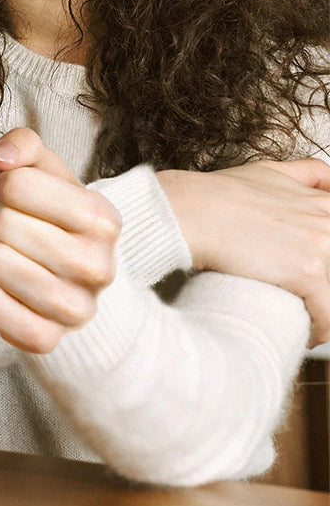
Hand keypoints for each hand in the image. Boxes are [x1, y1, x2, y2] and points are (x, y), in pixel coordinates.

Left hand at [0, 128, 120, 353]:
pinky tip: (0, 285)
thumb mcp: (49, 173)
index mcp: (101, 218)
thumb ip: (25, 145)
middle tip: (11, 230)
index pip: (15, 184)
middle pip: (0, 224)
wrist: (78, 281)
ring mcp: (74, 310)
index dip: (4, 187)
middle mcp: (97, 266)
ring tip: (8, 255)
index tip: (16, 198)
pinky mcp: (44, 339)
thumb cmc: (55, 219)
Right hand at [158, 159, 329, 346]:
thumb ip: (304, 173)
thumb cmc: (216, 194)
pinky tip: (306, 333)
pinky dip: (320, 330)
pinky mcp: (308, 272)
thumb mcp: (266, 171)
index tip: (315, 271)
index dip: (323, 258)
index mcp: (321, 202)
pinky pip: (328, 316)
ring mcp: (321, 246)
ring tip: (307, 320)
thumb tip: (327, 178)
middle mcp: (327, 221)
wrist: (189, 210)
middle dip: (323, 284)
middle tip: (305, 295)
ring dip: (324, 309)